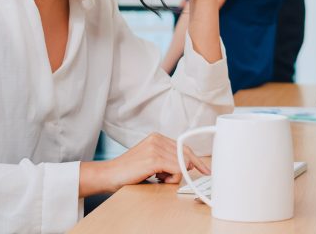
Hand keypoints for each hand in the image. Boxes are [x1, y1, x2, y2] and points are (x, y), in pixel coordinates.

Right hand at [79, 133, 208, 196]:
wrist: (110, 174)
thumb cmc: (129, 171)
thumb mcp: (150, 160)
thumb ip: (167, 159)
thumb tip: (186, 165)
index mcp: (157, 137)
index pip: (184, 146)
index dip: (196, 158)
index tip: (205, 168)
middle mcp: (157, 139)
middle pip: (186, 154)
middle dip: (193, 167)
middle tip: (203, 174)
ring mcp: (155, 148)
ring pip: (182, 164)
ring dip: (175, 176)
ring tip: (159, 177)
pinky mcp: (154, 159)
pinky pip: (177, 169)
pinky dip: (172, 178)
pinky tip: (159, 179)